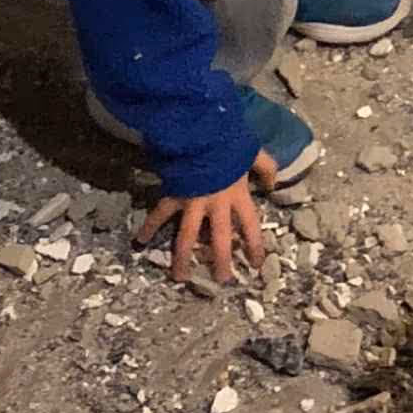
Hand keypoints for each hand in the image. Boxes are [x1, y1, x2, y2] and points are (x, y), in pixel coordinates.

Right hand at [135, 150, 277, 284]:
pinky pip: (160, 213)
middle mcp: (216, 204)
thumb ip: (266, 169)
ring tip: (180, 277)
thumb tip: (272, 187)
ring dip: (183, 257)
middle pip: (220, 239)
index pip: (250, 226)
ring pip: (187, 236)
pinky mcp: (173, 195)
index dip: (255, 246)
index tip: (257, 264)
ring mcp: (193, 202)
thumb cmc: (228, 141)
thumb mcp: (254, 152)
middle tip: (222, 280)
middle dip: (221, 261)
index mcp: (238, 195)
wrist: (200, 131)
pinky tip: (140, 240)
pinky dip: (149, 226)